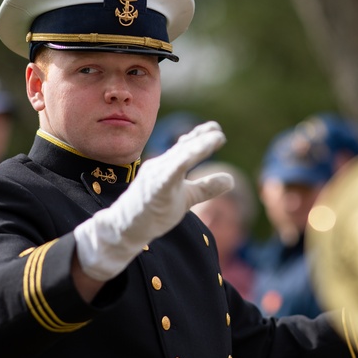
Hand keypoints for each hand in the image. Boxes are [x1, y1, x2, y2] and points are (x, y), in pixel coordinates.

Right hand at [74, 121, 233, 280]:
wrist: (126, 228)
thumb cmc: (154, 211)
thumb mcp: (187, 197)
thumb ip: (206, 187)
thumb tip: (231, 179)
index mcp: (167, 166)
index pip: (185, 147)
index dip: (200, 137)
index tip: (216, 129)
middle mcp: (160, 166)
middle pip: (183, 148)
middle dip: (201, 138)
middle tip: (217, 130)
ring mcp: (155, 177)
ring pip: (178, 158)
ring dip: (197, 147)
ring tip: (214, 139)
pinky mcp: (152, 190)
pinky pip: (168, 175)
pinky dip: (180, 164)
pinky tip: (191, 157)